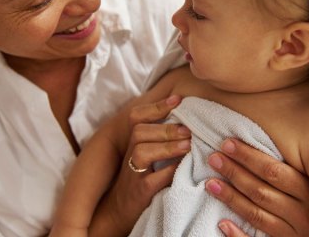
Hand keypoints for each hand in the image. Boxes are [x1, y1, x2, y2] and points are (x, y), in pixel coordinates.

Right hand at [94, 95, 191, 234]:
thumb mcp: (145, 156)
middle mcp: (129, 155)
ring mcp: (133, 174)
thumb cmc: (138, 178)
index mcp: (132, 142)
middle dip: (166, 129)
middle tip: (188, 130)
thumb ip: (158, 139)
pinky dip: (168, 172)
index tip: (178, 99)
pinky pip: (151, 180)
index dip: (156, 106)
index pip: (137, 117)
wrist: (120, 209)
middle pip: (139, 132)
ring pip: (142, 151)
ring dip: (166, 147)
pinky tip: (182, 167)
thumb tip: (185, 120)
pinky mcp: (139, 192)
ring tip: (187, 145)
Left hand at [206, 106, 308, 236]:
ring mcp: (298, 234)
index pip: (276, 171)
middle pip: (263, 190)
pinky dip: (238, 236)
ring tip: (210, 183)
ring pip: (257, 214)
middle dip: (235, 172)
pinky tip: (221, 224)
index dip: (249, 156)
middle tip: (213, 157)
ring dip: (231, 198)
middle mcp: (307, 213)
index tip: (227, 142)